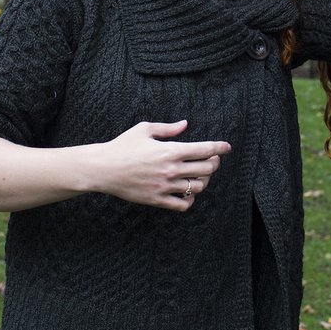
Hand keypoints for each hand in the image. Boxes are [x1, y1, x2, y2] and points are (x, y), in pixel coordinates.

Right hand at [92, 120, 230, 211]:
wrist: (103, 168)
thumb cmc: (122, 146)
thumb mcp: (144, 129)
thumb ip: (167, 128)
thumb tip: (185, 125)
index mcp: (170, 150)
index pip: (204, 149)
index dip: (219, 148)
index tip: (227, 147)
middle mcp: (171, 169)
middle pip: (206, 169)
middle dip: (214, 163)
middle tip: (213, 159)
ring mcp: (165, 186)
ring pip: (198, 187)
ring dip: (204, 180)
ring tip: (200, 175)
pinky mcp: (157, 200)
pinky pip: (183, 204)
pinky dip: (190, 199)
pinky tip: (188, 192)